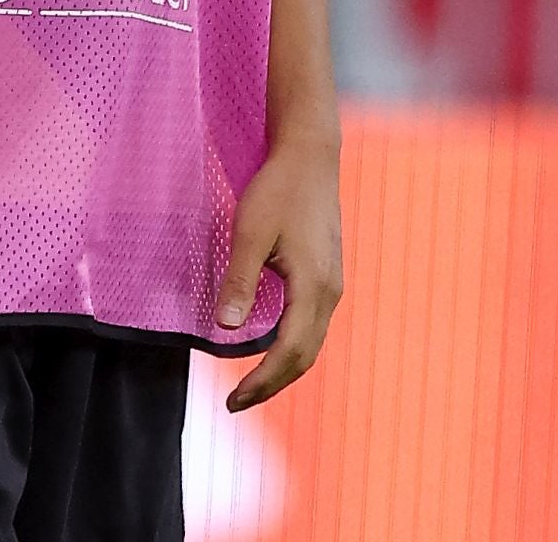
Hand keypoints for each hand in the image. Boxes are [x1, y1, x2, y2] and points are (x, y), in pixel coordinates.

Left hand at [216, 134, 342, 413]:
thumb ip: (240, 281)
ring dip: (283, 367)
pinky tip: (269, 343)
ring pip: (311, 342)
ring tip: (252, 382)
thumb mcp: (250, 231)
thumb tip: (225, 329)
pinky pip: (312, 324)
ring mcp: (332, 284)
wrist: (310, 155)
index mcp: (313, 287)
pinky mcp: (327, 274)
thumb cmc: (278, 189)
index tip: (232, 400)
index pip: (288, 353)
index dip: (262, 382)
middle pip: (304, 356)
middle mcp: (329, 292)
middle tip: (236, 401)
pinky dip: (292, 345)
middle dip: (272, 383)